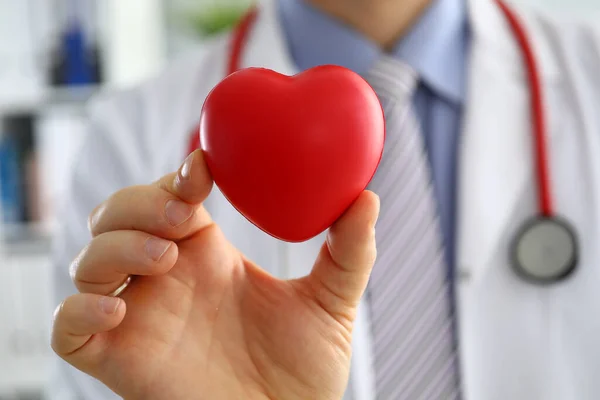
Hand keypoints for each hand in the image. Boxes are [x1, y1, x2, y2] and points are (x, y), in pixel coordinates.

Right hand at [51, 150, 378, 399]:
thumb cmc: (305, 370)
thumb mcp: (332, 303)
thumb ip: (349, 251)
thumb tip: (367, 196)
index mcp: (208, 254)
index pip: (171, 195)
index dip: (176, 174)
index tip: (203, 166)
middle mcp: (168, 278)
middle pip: (117, 216)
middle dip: (138, 203)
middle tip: (183, 216)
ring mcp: (141, 317)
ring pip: (89, 260)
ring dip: (116, 245)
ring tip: (166, 256)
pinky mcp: (120, 359)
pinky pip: (69, 328)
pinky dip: (79, 309)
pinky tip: (120, 307)